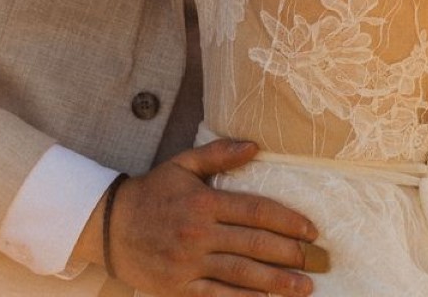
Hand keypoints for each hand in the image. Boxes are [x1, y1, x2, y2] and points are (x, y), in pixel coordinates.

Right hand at [87, 139, 327, 296]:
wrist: (111, 226)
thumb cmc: (153, 191)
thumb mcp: (183, 164)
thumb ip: (219, 153)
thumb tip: (256, 146)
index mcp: (204, 202)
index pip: (255, 211)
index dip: (287, 220)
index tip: (311, 229)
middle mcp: (199, 234)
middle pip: (254, 244)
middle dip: (289, 254)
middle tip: (316, 260)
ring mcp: (189, 264)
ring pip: (241, 275)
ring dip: (276, 283)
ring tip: (304, 287)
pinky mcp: (180, 288)